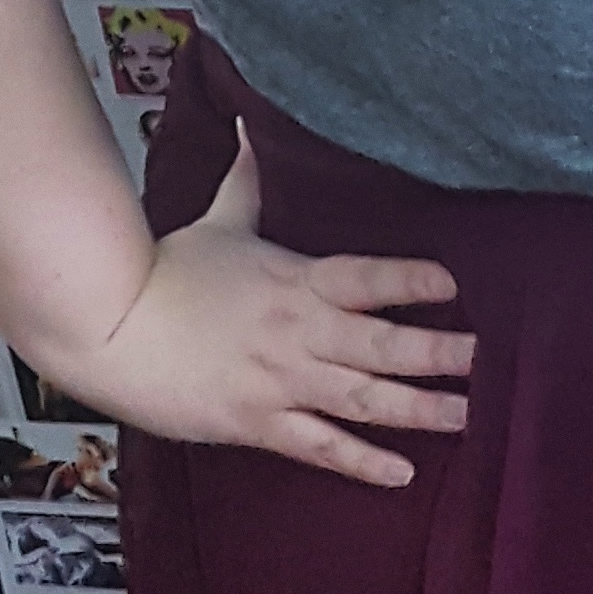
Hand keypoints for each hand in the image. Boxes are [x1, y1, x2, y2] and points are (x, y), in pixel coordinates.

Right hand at [33, 127, 474, 487]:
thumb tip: (251, 120)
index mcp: (299, 280)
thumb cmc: (165, 273)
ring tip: (468, 415)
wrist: (107, 331)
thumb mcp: (219, 220)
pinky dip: (361, 463)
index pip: (369, 277)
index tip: (456, 284)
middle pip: (381, 343)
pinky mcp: (256, 425)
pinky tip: (403, 474)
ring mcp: (281, 382)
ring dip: (418, 408)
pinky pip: (319, 447)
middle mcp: (299, 332)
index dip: (412, 280)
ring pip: (363, 399)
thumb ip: (248, 178)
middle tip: (485, 357)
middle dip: (437, 351)